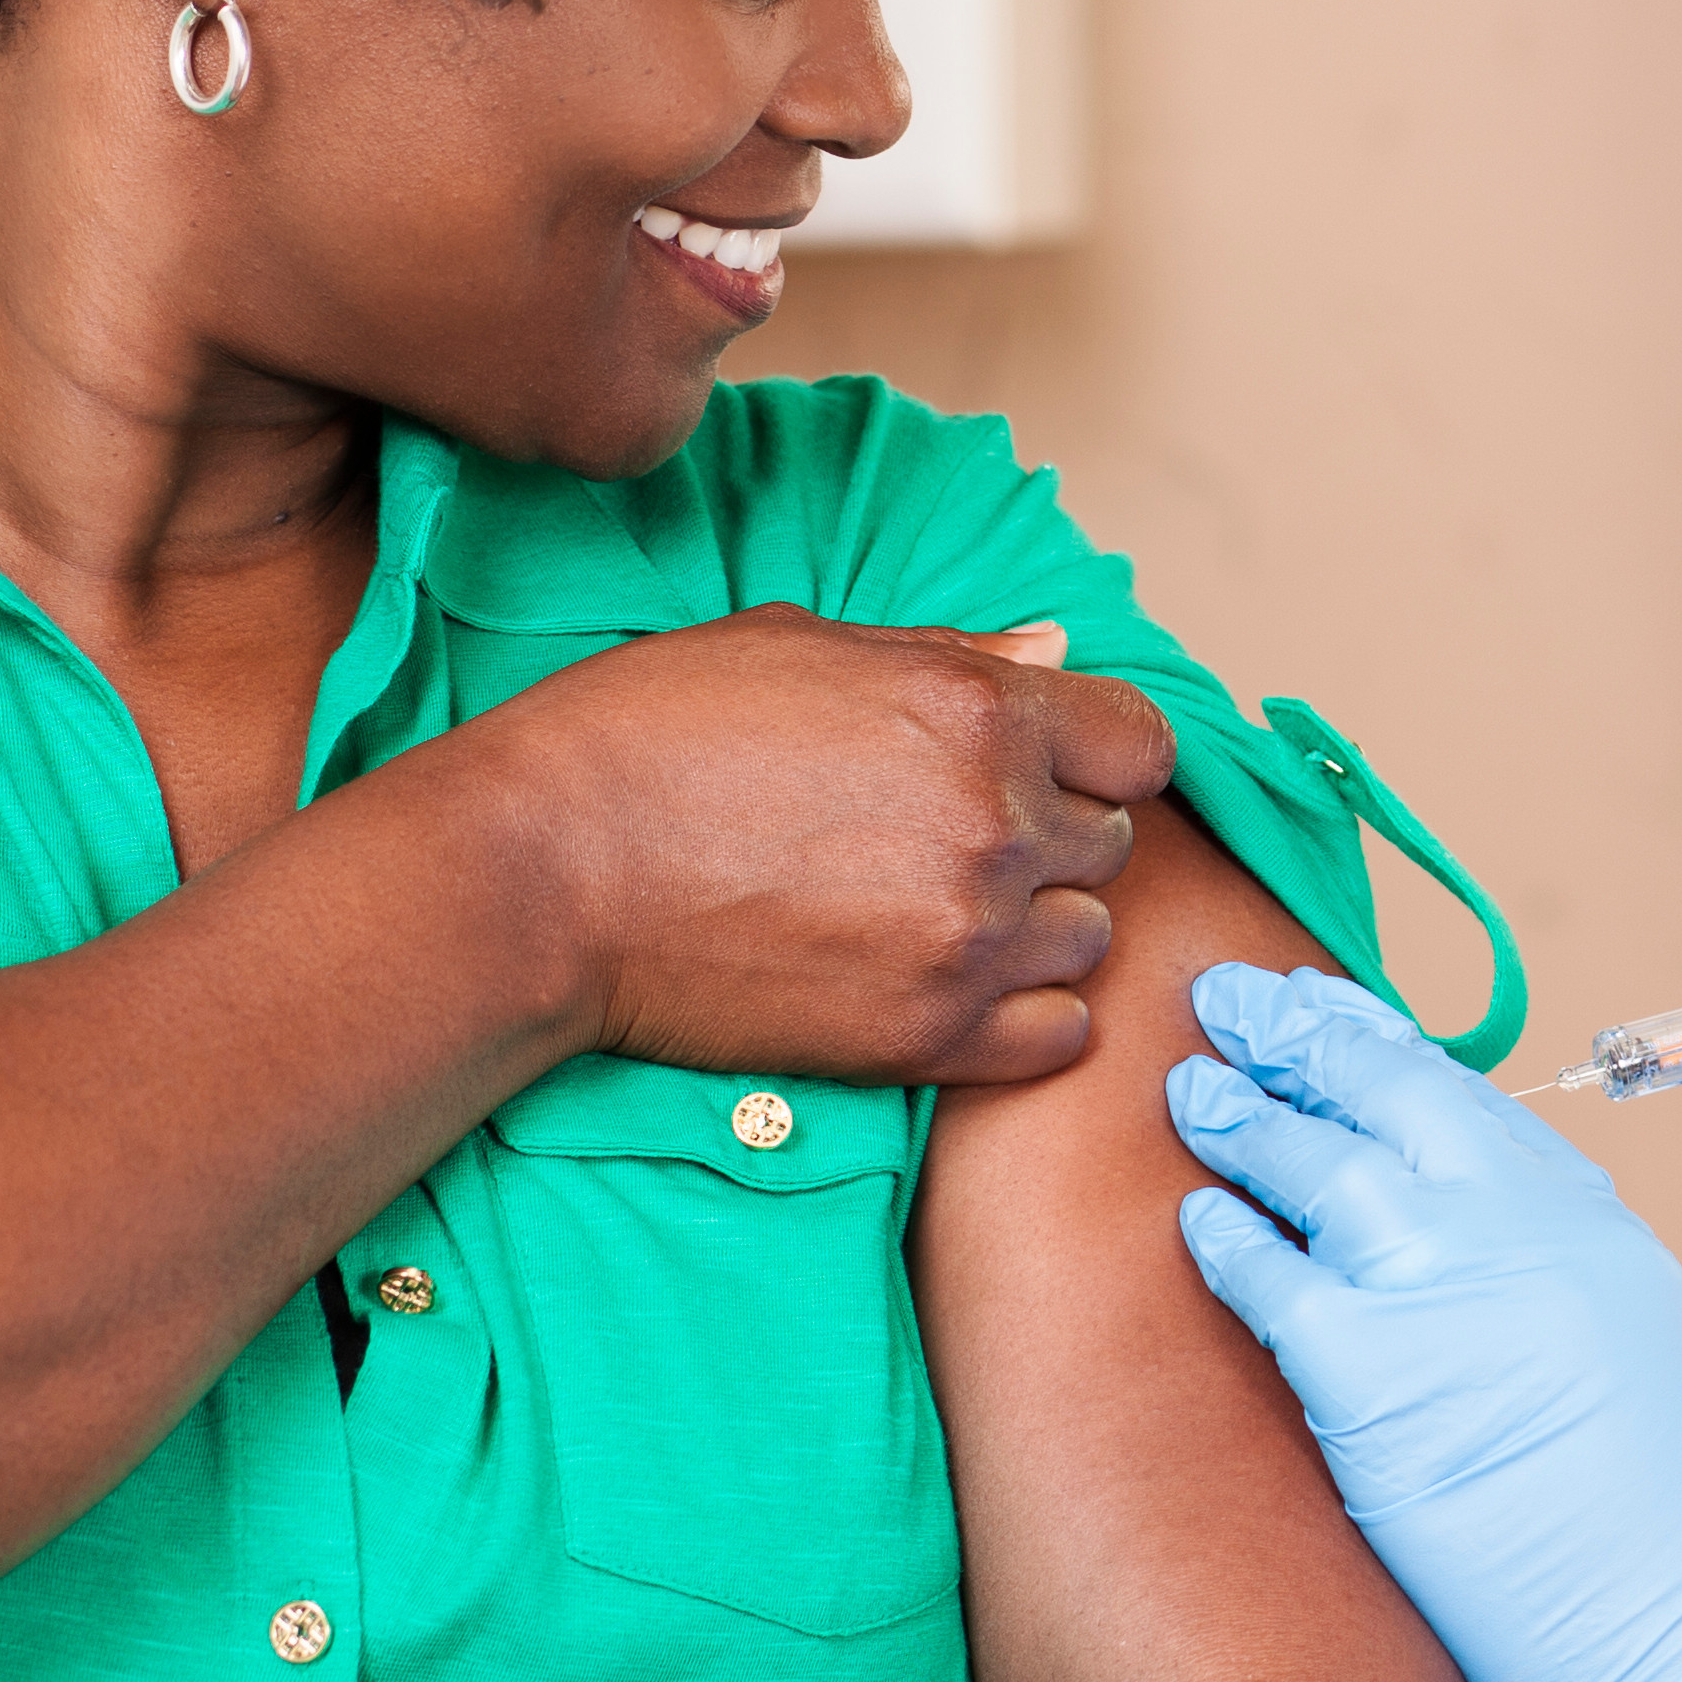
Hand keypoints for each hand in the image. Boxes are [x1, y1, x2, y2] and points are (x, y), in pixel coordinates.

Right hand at [474, 607, 1172, 1085]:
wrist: (539, 873)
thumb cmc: (651, 735)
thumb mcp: (800, 645)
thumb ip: (952, 655)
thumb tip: (1056, 652)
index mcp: (977, 710)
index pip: (1141, 745)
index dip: (1097, 755)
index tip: (1046, 769)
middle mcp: (995, 823)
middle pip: (1111, 843)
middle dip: (1051, 836)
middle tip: (946, 840)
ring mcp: (968, 937)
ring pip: (1088, 939)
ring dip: (1035, 928)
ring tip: (933, 911)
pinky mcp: (927, 1036)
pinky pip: (1058, 1035)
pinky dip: (1023, 1016)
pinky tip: (947, 983)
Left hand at [1170, 965, 1681, 1681]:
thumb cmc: (1667, 1546)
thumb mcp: (1628, 1365)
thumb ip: (1544, 1287)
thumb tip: (1455, 1264)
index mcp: (1594, 1224)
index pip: (1468, 1102)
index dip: (1382, 1047)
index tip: (1326, 1011)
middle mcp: (1525, 1228)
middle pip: (1389, 1093)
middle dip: (1299, 1035)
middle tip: (1228, 1000)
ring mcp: (1449, 1288)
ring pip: (1316, 1163)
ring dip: (1244, 1117)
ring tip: (1191, 1088)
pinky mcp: (1372, 1372)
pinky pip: (1271, 1280)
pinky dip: (1227, 1243)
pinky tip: (1196, 1220)